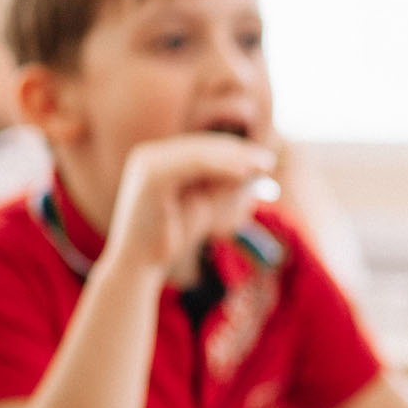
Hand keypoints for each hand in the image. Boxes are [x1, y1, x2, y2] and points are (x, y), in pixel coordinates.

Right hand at [101, 136, 276, 278]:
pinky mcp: (152, 175)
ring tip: (261, 166)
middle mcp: (149, 155)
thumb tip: (255, 169)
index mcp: (158, 159)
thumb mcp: (204, 205)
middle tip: (267, 161)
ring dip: (235, 157)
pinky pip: (194, 164)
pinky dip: (221, 166)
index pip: (202, 148)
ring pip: (200, 153)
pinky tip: (243, 173)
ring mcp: (148, 162)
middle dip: (239, 152)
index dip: (235, 151)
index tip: (263, 159)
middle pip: (203, 146)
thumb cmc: (173, 235)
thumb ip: (224, 186)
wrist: (140, 261)